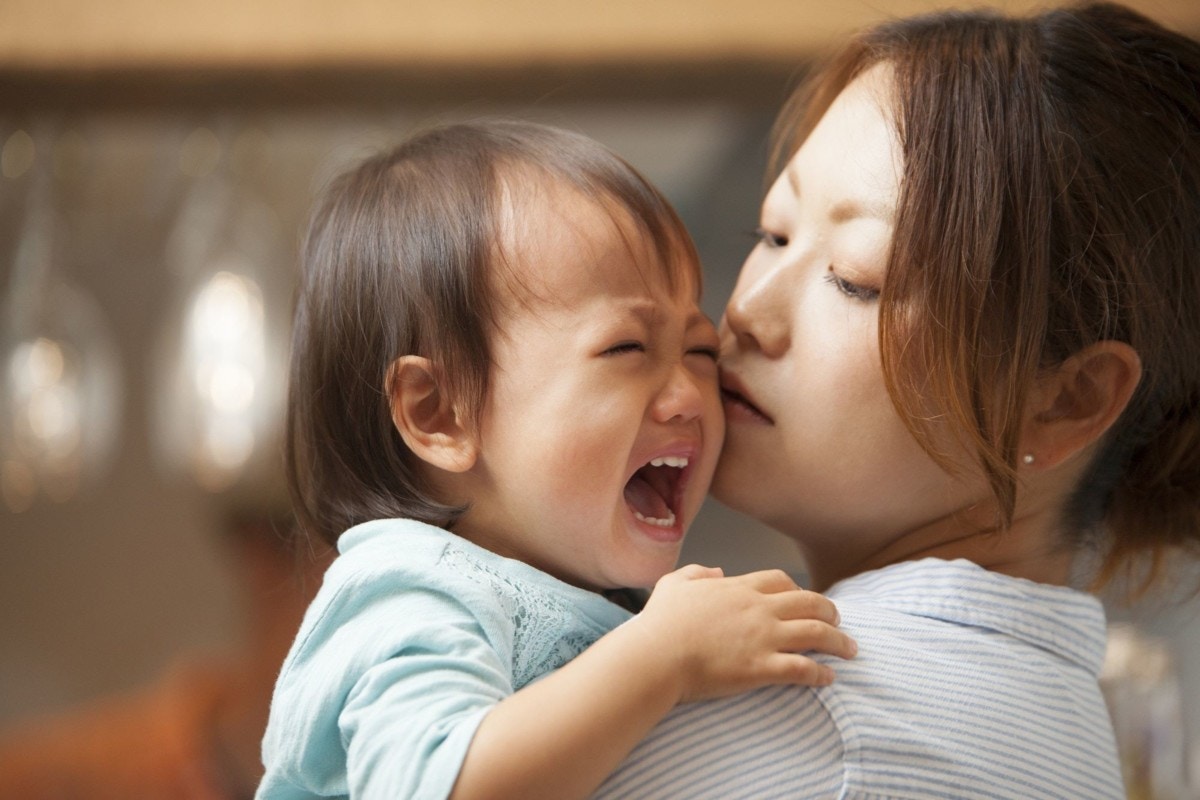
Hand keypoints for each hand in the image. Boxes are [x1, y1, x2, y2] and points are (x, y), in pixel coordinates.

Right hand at [630, 565, 856, 702]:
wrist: (657, 655)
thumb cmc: (661, 622)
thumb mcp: (674, 584)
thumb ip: (697, 573)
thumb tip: (717, 572)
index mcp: (739, 589)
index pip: (781, 581)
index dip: (798, 589)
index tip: (804, 598)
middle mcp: (759, 609)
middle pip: (809, 603)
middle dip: (829, 611)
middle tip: (839, 621)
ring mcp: (763, 638)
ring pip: (816, 634)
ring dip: (838, 641)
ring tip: (849, 649)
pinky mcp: (762, 668)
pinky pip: (803, 669)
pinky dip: (821, 673)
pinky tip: (828, 678)